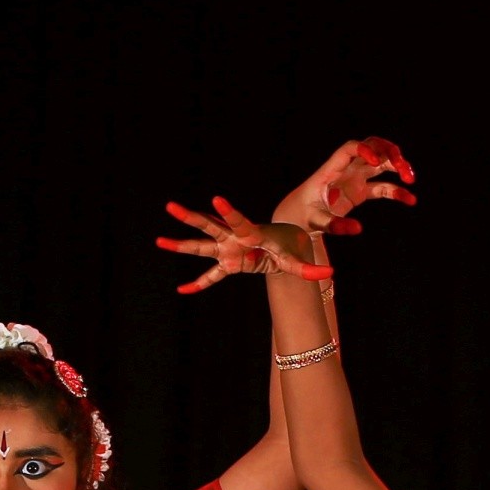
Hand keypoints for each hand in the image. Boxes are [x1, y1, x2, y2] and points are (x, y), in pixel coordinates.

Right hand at [156, 197, 338, 294]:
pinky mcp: (230, 264)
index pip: (238, 221)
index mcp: (250, 232)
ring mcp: (229, 251)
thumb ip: (311, 269)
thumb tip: (330, 274)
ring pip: (201, 247)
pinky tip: (182, 290)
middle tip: (170, 207)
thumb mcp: (300, 259)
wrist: (287, 244)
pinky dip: (199, 284)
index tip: (216, 199)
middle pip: (208, 227)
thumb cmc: (292, 246)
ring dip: (181, 245)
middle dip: (190, 218)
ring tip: (159, 241)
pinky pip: (211, 276)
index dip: (227, 212)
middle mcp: (234, 238)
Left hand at [272, 137, 416, 235]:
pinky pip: (382, 186)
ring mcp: (354, 178)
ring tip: (410, 179)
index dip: (365, 149)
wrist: (297, 219)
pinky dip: (396, 191)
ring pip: (381, 162)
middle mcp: (346, 168)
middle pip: (373, 147)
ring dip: (397, 166)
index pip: (350, 148)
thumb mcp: (316, 222)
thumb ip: (334, 225)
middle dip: (390, 153)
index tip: (376, 161)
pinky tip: (410, 200)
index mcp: (332, 169)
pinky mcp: (360, 191)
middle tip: (404, 169)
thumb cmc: (302, 217)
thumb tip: (359, 229)